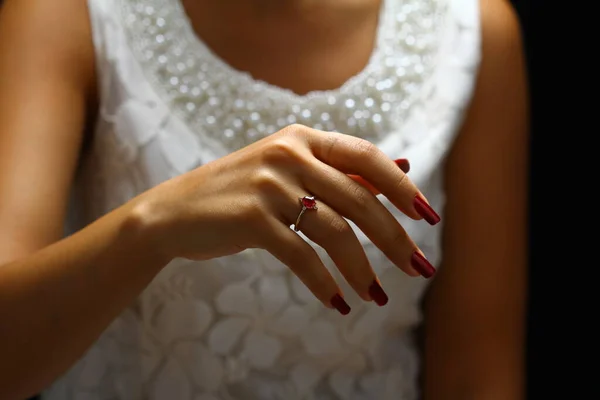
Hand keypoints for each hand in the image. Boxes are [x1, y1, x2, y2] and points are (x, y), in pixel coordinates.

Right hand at [137, 125, 439, 313]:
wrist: (173, 212)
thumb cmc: (239, 192)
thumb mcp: (289, 171)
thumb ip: (342, 170)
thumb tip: (403, 169)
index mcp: (303, 138)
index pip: (367, 157)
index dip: (402, 187)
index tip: (427, 218)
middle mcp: (289, 155)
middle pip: (360, 200)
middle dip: (394, 239)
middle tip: (418, 268)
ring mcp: (270, 185)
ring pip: (335, 232)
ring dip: (362, 269)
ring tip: (377, 296)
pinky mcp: (252, 218)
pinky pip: (302, 256)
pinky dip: (324, 283)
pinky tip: (338, 302)